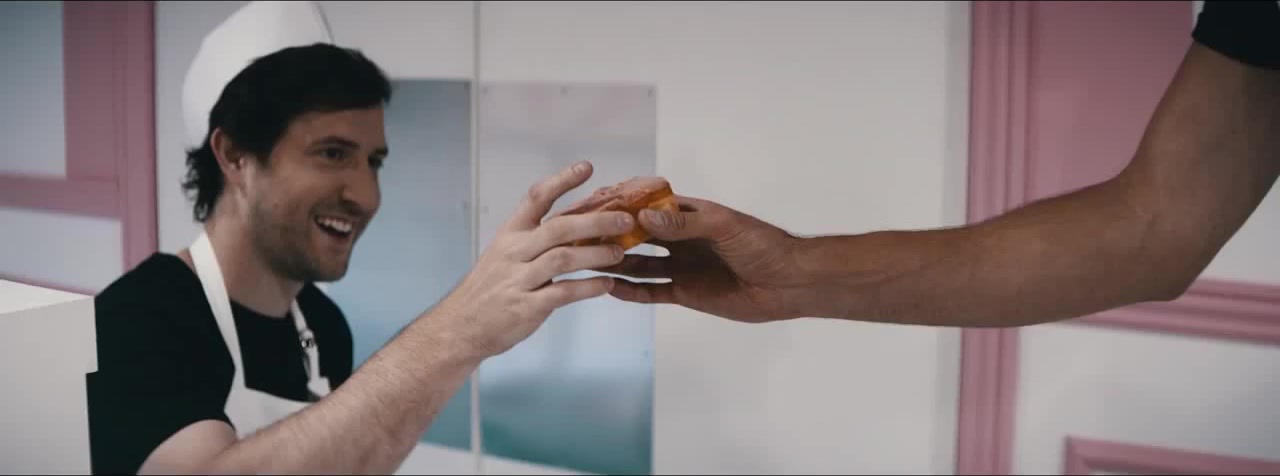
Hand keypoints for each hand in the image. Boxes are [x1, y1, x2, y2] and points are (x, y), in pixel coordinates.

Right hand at [433, 161, 633, 358]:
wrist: (461, 325)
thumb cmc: (491, 287)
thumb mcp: (505, 253)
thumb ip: (538, 239)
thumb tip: (582, 222)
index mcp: (511, 233)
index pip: (537, 198)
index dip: (562, 180)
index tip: (587, 168)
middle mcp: (514, 251)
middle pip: (559, 228)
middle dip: (596, 221)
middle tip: (625, 220)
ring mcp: (519, 279)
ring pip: (563, 258)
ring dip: (596, 254)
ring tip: (619, 253)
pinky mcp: (526, 307)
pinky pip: (562, 293)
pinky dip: (587, 288)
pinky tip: (606, 284)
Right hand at [601, 195, 807, 322]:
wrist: (789, 283)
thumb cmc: (763, 245)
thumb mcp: (723, 228)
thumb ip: (684, 224)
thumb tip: (644, 217)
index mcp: (690, 215)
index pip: (648, 207)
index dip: (621, 207)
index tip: (591, 204)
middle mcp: (681, 239)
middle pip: (638, 236)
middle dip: (610, 235)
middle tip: (577, 236)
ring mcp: (681, 267)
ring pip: (639, 264)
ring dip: (614, 262)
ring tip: (583, 261)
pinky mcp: (685, 293)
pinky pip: (652, 291)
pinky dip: (630, 291)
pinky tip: (608, 287)